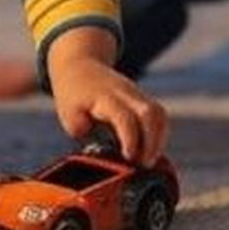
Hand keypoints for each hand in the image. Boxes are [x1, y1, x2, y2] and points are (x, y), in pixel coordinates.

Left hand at [46, 27, 169, 166]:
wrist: (80, 64)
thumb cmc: (73, 93)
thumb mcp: (68, 115)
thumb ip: (85, 132)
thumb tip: (99, 145)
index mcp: (105, 97)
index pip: (124, 118)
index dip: (130, 139)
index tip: (129, 158)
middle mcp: (126, 93)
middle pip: (150, 113)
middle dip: (152, 142)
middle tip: (144, 165)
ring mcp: (137, 94)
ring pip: (159, 114)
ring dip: (159, 139)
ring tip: (149, 161)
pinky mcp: (142, 98)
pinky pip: (159, 115)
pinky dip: (159, 134)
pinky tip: (150, 151)